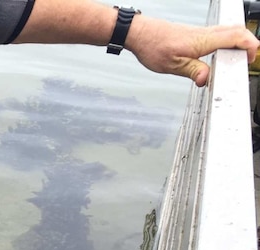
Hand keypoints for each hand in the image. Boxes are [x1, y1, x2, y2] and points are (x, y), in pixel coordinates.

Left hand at [128, 17, 259, 85]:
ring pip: (229, 31)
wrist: (140, 33)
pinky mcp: (195, 33)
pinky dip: (228, 40)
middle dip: (249, 44)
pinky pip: (219, 33)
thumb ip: (192, 71)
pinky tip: (222, 53)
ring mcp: (201, 32)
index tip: (251, 59)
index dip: (250, 46)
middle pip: (237, 31)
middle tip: (248, 60)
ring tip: (237, 58)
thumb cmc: (152, 46)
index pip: (236, 37)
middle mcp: (205, 33)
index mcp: (202, 40)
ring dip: (238, 42)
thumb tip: (206, 79)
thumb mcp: (172, 65)